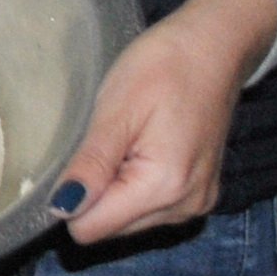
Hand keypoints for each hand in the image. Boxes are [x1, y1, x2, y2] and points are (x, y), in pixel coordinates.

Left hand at [54, 0, 276, 245]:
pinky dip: (135, 186)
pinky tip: (142, 148)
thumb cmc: (164, 67)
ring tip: (126, 141)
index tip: (76, 160)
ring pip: (128, 221)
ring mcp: (197, 203)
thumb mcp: (115, 110)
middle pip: (110, 228)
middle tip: (106, 142)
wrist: (215, 46)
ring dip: (115, 189)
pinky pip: (150, 208)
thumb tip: (61, 209)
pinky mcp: (200, 194)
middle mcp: (185, 207)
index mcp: (164, 188)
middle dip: (95, 193)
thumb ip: (90, 166)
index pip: (92, 228)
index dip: (70, 200)